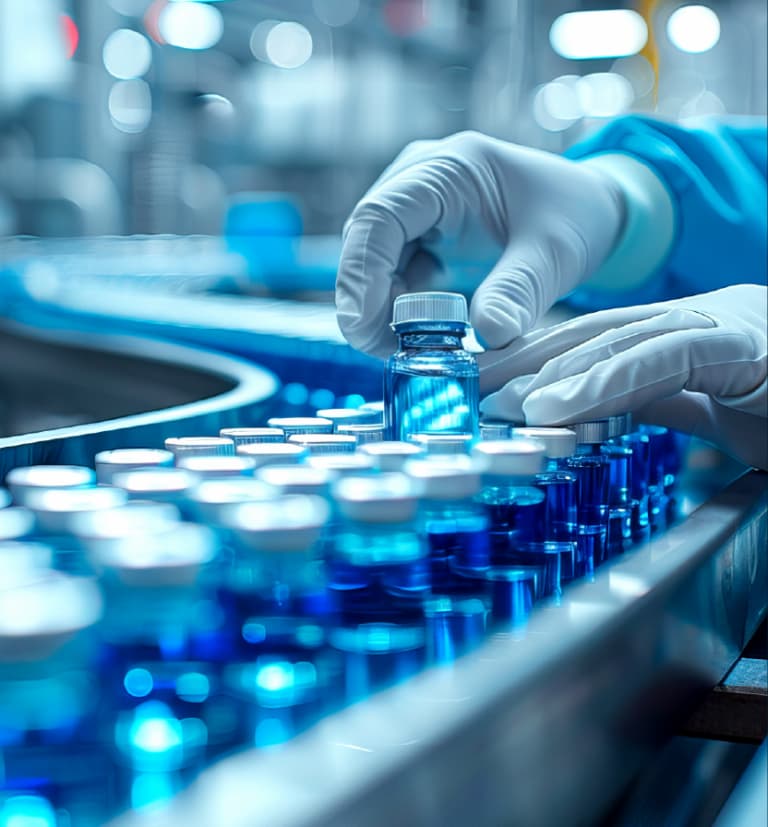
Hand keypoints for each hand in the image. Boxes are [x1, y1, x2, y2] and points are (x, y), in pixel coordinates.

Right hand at [336, 131, 623, 356]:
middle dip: (366, 302)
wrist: (588, 210)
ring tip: (413, 349)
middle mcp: (418, 182)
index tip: (362, 326)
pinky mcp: (418, 238)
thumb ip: (519, 291)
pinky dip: (399, 311)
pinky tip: (423, 337)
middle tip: (387, 352)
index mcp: (448, 169)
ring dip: (381, 311)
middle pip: (364, 243)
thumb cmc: (574, 215)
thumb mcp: (555, 252)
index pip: (379, 216)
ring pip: (371, 264)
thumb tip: (489, 336)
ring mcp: (414, 211)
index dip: (361, 273)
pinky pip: (391, 277)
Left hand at [479, 285, 767, 468]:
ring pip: (622, 341)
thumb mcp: (713, 410)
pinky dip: (610, 382)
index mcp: (684, 331)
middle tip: (477, 393)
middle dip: (530, 362)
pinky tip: (563, 405)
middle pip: (596, 334)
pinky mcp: (746, 346)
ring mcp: (720, 326)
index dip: (539, 360)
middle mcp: (695, 319)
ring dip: (559, 376)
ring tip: (509, 406)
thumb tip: (600, 409)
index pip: (598, 339)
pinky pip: (669, 359)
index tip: (491, 386)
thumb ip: (661, 400)